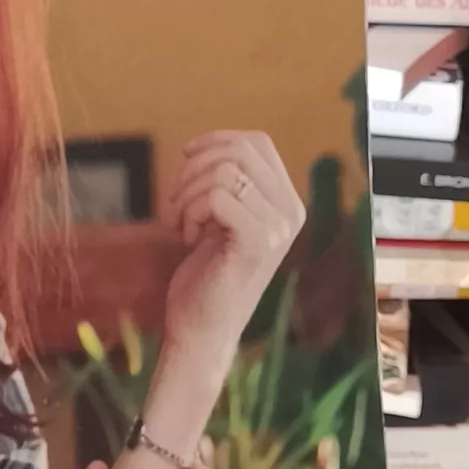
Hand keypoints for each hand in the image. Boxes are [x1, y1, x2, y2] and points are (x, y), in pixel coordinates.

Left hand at [159, 130, 304, 392]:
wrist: (202, 328)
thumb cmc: (205, 273)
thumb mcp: (219, 218)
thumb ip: (225, 184)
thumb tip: (203, 145)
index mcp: (286, 203)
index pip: (257, 143)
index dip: (216, 139)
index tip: (186, 157)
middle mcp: (291, 212)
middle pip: (240, 150)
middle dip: (194, 167)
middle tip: (177, 200)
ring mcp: (279, 228)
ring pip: (225, 171)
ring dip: (187, 192)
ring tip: (179, 222)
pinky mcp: (258, 242)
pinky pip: (218, 196)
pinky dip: (190, 211)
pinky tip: (187, 238)